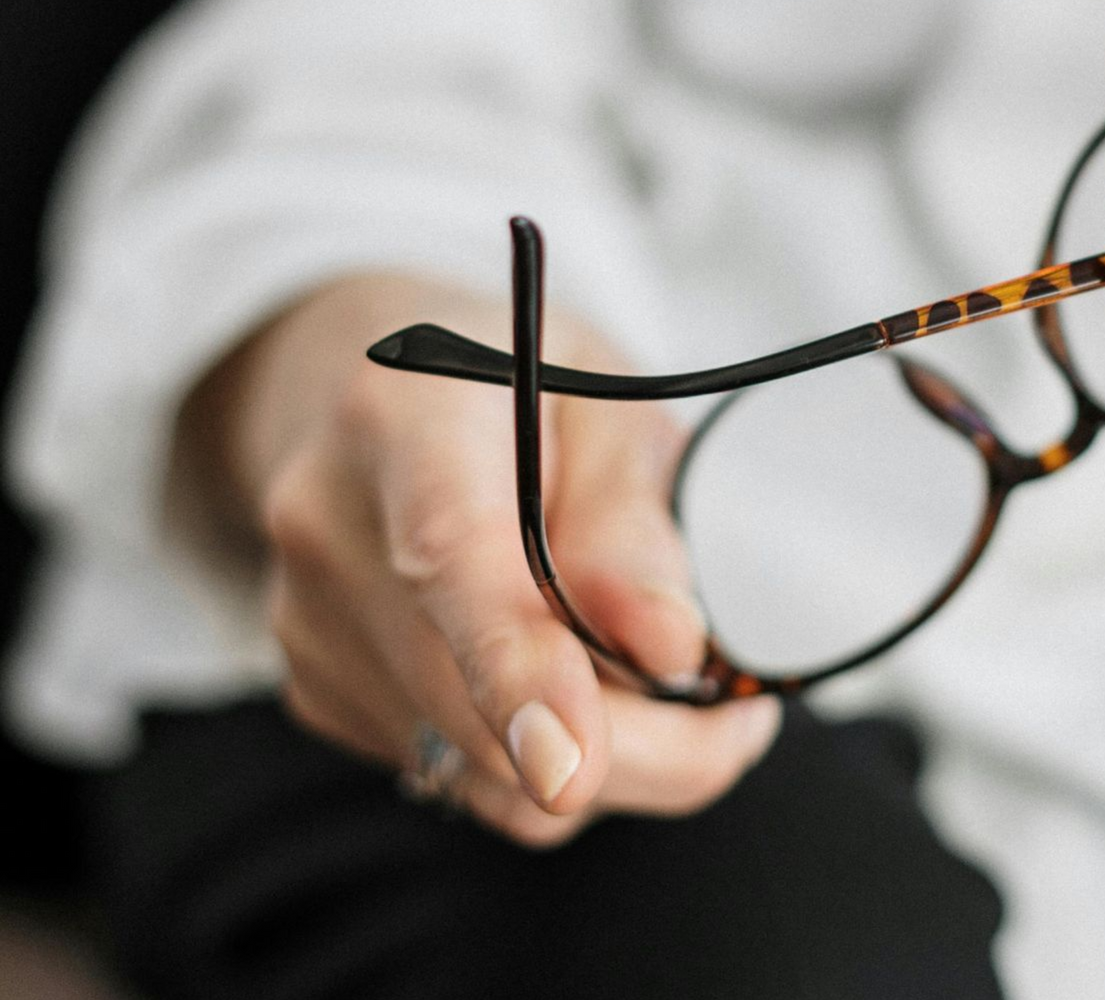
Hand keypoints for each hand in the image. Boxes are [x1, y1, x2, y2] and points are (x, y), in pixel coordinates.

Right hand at [178, 274, 780, 845]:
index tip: (572, 767)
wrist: (379, 396)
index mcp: (409, 419)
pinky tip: (573, 677)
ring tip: (669, 683)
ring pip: (477, 769)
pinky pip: (456, 773)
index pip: (449, 557)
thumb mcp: (609, 402)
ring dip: (602, 761)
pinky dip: (538, 755)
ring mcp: (311, 623)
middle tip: (740, 717)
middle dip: (636, 745)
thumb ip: (633, 518)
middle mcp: (332, 528)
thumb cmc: (519, 386)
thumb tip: (668, 646)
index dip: (514, 668)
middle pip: (476, 701)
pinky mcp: (318, 689)